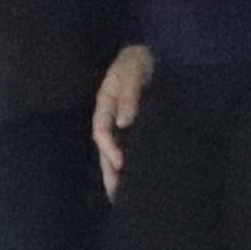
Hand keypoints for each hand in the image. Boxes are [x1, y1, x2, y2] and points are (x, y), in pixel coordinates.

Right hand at [89, 45, 151, 196]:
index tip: (122, 164)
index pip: (101, 132)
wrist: (149, 54)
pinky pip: (126, 147)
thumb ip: (129, 95)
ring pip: (113, 151)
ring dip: (116, 171)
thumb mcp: (133, 72)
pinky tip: (134, 175)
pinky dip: (128, 162)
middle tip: (116, 194)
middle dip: (108, 171)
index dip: (109, 149)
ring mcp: (120, 122)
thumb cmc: (137, 62)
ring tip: (121, 194)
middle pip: (104, 148)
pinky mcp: (134, 126)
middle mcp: (110, 117)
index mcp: (105, 105)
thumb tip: (124, 122)